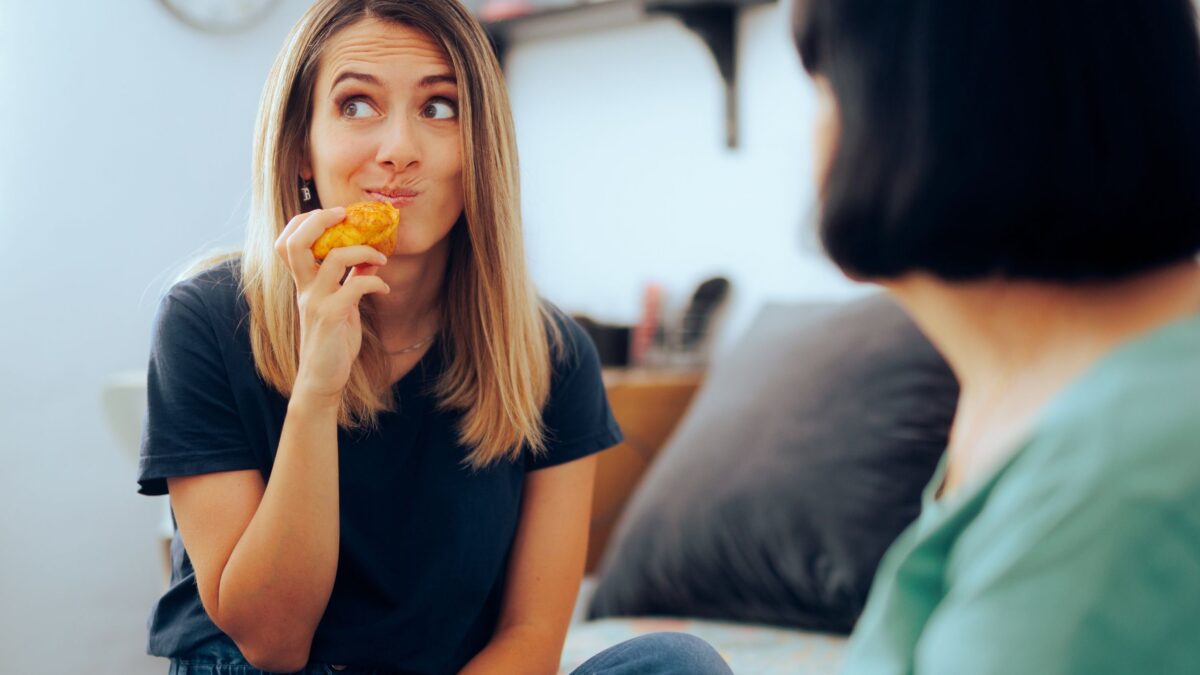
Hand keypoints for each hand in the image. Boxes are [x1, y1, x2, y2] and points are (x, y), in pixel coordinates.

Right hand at [274, 207, 390, 404]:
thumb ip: (350, 280)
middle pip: (296, 242)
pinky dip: (374, 282)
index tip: (335, 216)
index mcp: (303, 283)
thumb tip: (369, 258)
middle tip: (347, 216)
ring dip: (363, 250)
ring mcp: (316, 301)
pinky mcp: (332, 316)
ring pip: (332, 258)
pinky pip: (355, 286)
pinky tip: (384, 288)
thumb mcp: (342, 306)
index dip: (305, 221)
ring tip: (381, 258)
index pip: (287, 241)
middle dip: (321, 220)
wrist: (322, 379)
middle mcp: (304, 289)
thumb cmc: (332, 341)